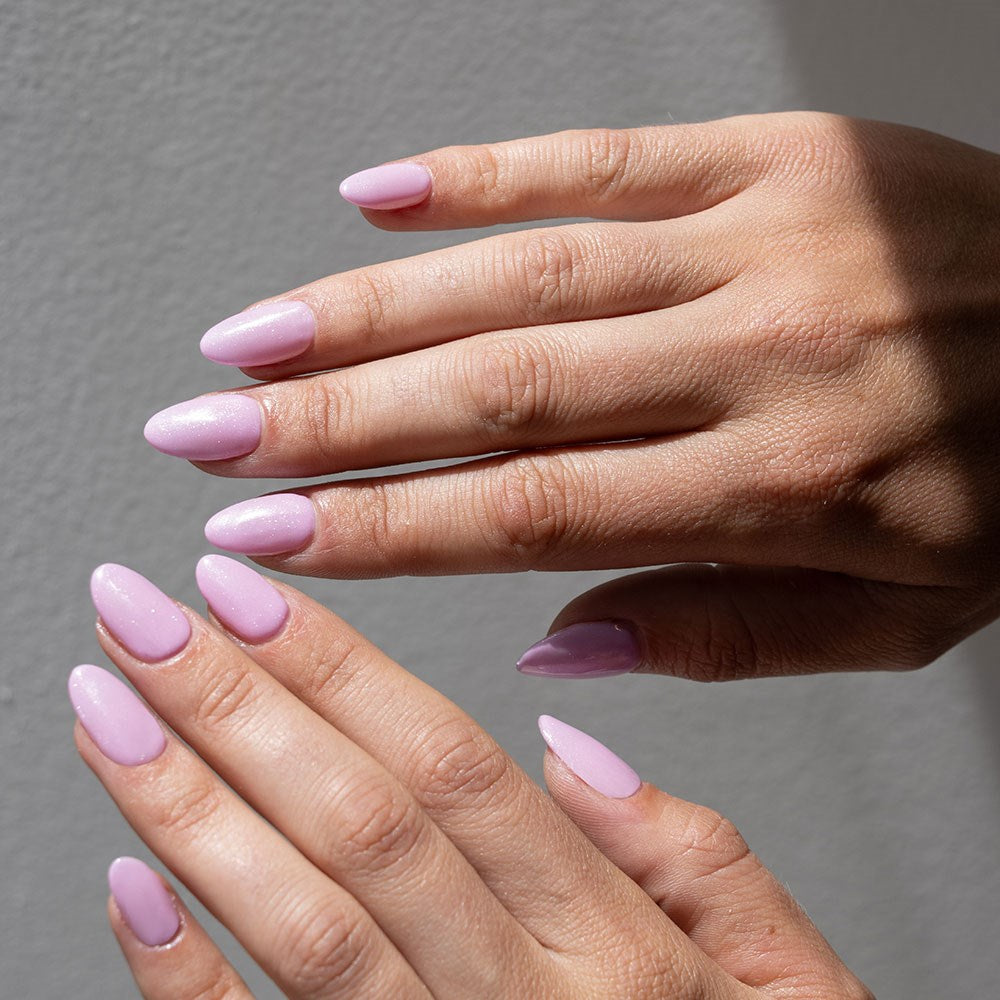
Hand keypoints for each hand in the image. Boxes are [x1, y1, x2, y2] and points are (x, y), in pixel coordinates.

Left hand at [72, 558, 869, 997]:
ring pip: (298, 924)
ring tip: (105, 702)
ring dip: (186, 805)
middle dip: (235, 704)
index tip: (247, 590)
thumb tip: (571, 745)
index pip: (450, 767)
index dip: (338, 668)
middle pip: (359, 823)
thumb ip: (699, 859)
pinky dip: (183, 981)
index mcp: (622, 955)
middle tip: (142, 610)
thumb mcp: (796, 990)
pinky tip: (126, 884)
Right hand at [144, 112, 999, 678]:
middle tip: (202, 435)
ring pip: (524, 273)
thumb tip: (551, 643)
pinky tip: (380, 200)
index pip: (529, 514)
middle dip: (326, 420)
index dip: (377, 528)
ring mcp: (757, 237)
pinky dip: (480, 176)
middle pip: (497, 391)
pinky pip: (601, 153)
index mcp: (785, 485)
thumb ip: (721, 635)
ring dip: (368, 306)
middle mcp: (755, 354)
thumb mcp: (901, 619)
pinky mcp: (769, 154)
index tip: (264, 538)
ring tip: (250, 340)